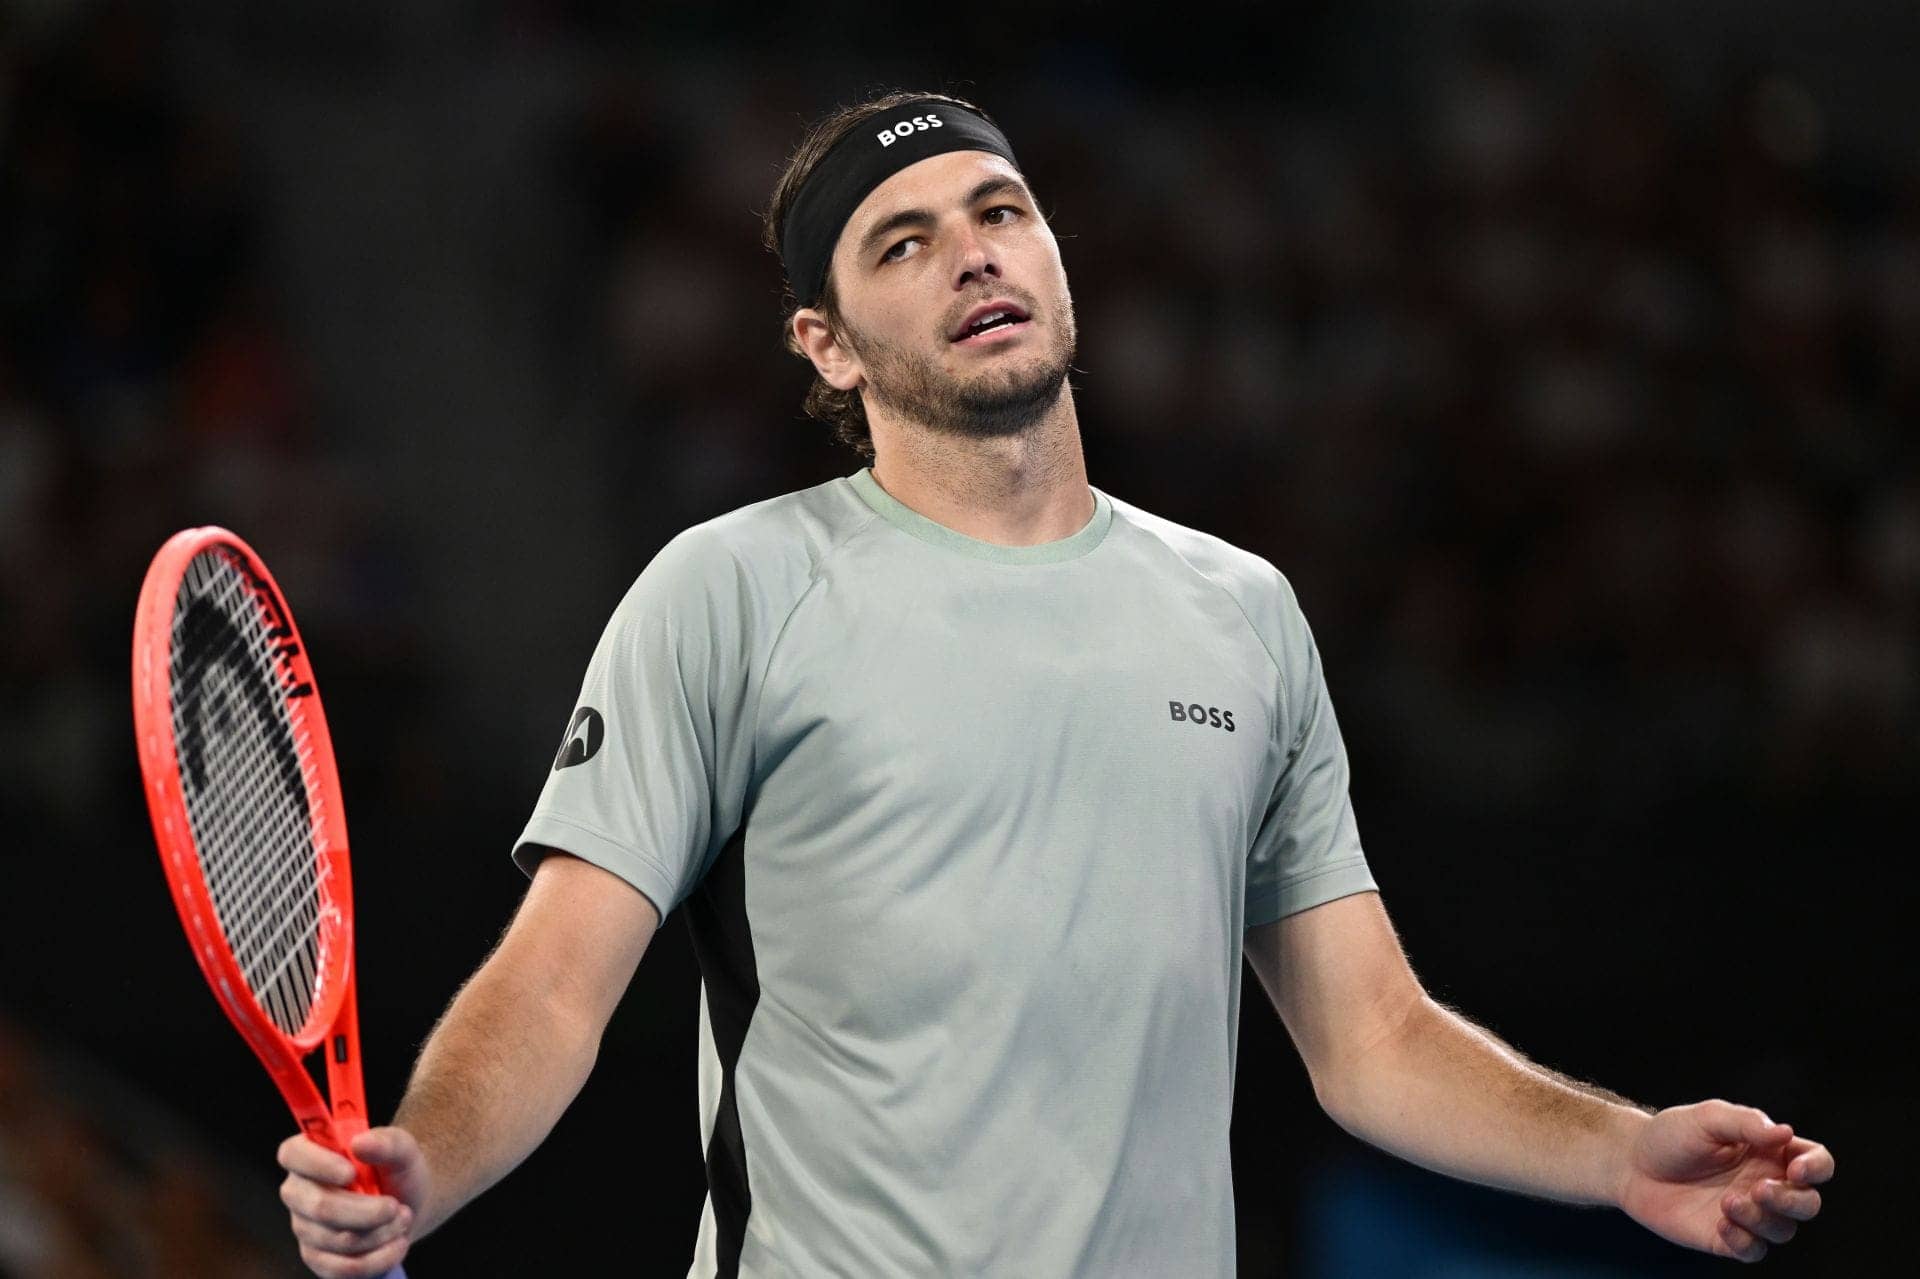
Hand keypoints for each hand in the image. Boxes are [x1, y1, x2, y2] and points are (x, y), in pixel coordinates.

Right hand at [277, 1126, 429, 1277]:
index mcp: (309, 1154)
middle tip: (396, 1207)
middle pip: (320, 1208)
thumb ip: (387, 1142)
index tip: (351, 1172)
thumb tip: (360, 1143)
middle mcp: (298, 1192)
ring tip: (402, 1218)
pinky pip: (342, 1268)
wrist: (407, 1203)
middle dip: (367, 1212)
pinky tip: (397, 1243)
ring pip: (338, 1240)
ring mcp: (304, 1227)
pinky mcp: (318, 1258)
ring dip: (381, 1233)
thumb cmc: (397, 1170)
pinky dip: (378, 1258)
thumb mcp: (403, 1149)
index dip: (318, 1165)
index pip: (292, 1154)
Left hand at [1617, 1099, 1833, 1262]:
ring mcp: (1748, 1213)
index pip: (1816, 1162)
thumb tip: (1785, 1132)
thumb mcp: (1706, 1118)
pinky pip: (1754, 1251)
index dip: (1817, 1168)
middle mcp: (1765, 1183)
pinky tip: (1721, 1223)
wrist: (1630, 1164)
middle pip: (1808, 1203)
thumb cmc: (1671, 1136)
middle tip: (1759, 1188)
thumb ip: (1745, 1123)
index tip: (1796, 1168)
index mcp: (1769, 1152)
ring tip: (1727, 1202)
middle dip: (1792, 1200)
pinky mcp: (1726, 1238)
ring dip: (1762, 1219)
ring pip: (1783, 1230)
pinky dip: (1744, 1241)